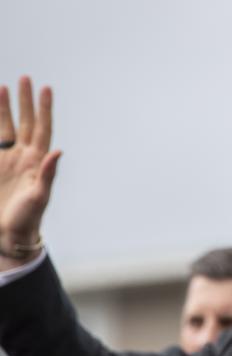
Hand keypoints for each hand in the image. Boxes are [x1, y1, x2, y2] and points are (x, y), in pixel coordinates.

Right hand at [0, 76, 60, 265]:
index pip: (43, 128)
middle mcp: (24, 156)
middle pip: (26, 122)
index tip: (45, 88)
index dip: (44, 109)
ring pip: (7, 127)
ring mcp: (8, 160)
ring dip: (5, 108)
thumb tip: (58, 151)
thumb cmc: (28, 218)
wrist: (8, 234)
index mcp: (38, 161)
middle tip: (25, 78)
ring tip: (3, 87)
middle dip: (25, 101)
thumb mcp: (39, 197)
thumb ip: (48, 174)